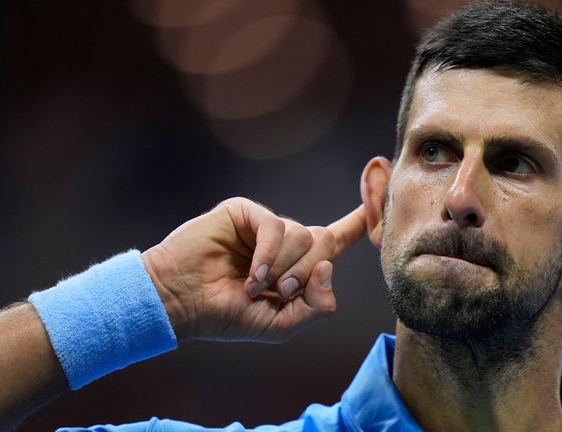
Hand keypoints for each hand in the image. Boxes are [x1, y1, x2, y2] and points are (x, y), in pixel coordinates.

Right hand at [141, 197, 365, 342]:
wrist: (181, 303)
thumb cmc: (227, 316)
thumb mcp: (283, 324)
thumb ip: (317, 306)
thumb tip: (328, 266)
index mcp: (298, 265)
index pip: (338, 238)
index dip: (361, 220)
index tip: (381, 194)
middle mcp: (286, 242)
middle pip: (325, 241)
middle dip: (307, 273)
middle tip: (280, 292)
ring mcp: (266, 226)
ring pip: (303, 236)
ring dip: (284, 269)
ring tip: (255, 286)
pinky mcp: (245, 213)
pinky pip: (276, 227)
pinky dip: (268, 256)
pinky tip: (251, 276)